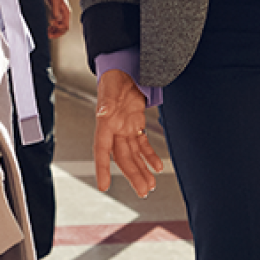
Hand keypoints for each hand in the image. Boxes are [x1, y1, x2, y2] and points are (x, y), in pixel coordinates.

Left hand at [44, 0, 70, 39]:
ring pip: (61, 27)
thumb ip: (55, 12)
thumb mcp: (54, 2)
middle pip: (64, 28)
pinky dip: (54, 27)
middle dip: (57, 33)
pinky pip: (57, 23)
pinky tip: (49, 27)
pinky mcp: (57, 13)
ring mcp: (61, 14)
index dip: (58, 28)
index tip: (51, 26)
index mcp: (66, 12)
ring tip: (49, 33)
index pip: (65, 26)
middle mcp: (65, 14)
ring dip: (55, 31)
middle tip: (49, 36)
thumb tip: (55, 21)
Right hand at [93, 71, 161, 198]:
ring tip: (151, 186)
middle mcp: (114, 130)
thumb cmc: (113, 77)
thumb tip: (103, 113)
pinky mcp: (135, 124)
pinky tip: (157, 167)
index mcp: (105, 124)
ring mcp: (125, 128)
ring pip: (134, 155)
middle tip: (143, 191)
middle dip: (133, 175)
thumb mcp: (110, 88)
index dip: (102, 168)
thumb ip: (107, 102)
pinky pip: (142, 144)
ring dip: (142, 170)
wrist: (123, 68)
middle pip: (123, 158)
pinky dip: (150, 156)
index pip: (102, 150)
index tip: (104, 186)